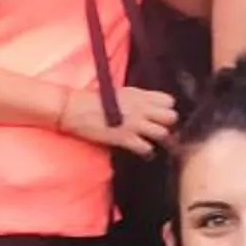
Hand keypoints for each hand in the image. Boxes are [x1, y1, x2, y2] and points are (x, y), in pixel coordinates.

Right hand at [58, 82, 175, 155]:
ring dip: (160, 140)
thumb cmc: (93, 99)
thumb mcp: (119, 93)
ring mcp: (134, 123)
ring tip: (153, 143)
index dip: (167, 110)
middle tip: (160, 131)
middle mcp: (140, 108)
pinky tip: (143, 152)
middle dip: (168, 125)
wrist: (74, 108)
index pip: (169, 101)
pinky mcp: (124, 138)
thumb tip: (148, 107)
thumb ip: (137, 99)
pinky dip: (147, 152)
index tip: (161, 117)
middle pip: (171, 117)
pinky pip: (146, 148)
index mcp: (139, 94)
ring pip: (163, 133)